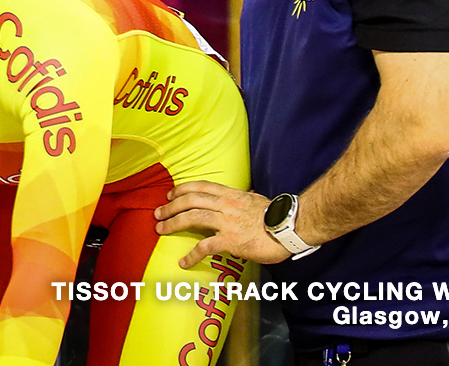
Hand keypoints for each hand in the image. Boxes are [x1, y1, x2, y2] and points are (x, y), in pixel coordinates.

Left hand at [153, 181, 289, 267]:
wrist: (290, 228)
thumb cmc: (277, 216)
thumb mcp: (258, 200)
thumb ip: (247, 198)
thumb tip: (246, 194)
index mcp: (231, 194)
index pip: (201, 186)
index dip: (182, 189)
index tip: (170, 194)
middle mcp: (225, 205)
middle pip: (190, 200)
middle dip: (170, 206)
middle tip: (158, 212)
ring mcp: (226, 222)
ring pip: (192, 218)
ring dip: (172, 223)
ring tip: (160, 229)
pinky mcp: (230, 241)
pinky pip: (204, 247)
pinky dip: (191, 255)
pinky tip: (183, 262)